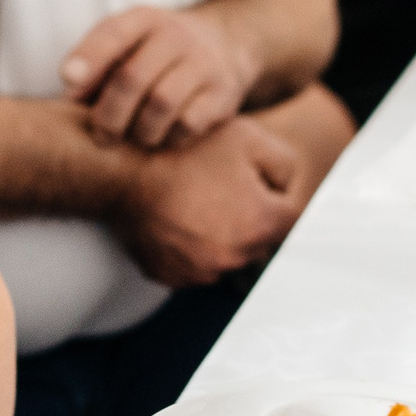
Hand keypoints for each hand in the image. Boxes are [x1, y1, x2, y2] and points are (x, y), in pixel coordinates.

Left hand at [61, 5, 257, 149]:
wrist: (228, 43)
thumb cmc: (158, 52)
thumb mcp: (129, 43)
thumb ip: (97, 64)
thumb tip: (71, 96)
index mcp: (145, 19)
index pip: (113, 33)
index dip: (87, 58)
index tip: (66, 80)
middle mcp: (176, 35)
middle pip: (132, 77)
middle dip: (109, 115)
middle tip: (101, 137)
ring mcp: (204, 63)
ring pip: (161, 104)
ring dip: (139, 131)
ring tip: (133, 138)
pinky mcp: (223, 92)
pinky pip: (189, 123)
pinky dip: (169, 137)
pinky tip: (162, 137)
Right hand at [114, 117, 304, 288]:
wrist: (122, 171)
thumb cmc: (184, 149)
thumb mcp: (248, 137)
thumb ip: (285, 164)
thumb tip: (287, 188)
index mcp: (262, 223)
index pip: (292, 219)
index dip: (277, 195)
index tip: (255, 181)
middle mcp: (236, 256)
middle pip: (259, 240)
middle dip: (250, 217)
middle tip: (221, 187)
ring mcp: (201, 272)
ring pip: (226, 255)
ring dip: (220, 235)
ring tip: (196, 202)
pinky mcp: (171, 277)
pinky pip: (193, 266)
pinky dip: (190, 249)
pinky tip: (176, 220)